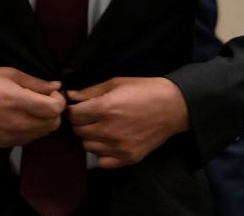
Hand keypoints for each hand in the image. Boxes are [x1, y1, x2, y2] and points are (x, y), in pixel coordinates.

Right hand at [0, 67, 65, 147]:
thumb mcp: (10, 74)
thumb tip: (56, 86)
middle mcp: (16, 123)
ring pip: (42, 134)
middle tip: (43, 99)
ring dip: (43, 121)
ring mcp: (10, 136)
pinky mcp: (3, 144)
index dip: (58, 101)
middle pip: (52, 124)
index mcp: (17, 102)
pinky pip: (28, 139)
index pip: (54, 110)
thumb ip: (36, 83)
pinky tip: (21, 117)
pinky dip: (31, 130)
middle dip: (53, 112)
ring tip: (31, 108)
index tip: (51, 93)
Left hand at [67, 77, 188, 168]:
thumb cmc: (145, 90)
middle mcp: (110, 130)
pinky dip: (102, 152)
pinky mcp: (128, 158)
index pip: (73, 115)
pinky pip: (102, 161)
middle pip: (79, 131)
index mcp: (106, 108)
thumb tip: (70, 95)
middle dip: (81, 122)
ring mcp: (119, 147)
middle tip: (91, 116)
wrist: (173, 106)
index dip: (73, 110)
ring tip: (102, 127)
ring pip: (88, 146)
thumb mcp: (116, 83)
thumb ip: (90, 91)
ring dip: (91, 136)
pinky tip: (110, 141)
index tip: (77, 107)